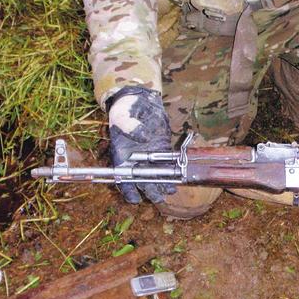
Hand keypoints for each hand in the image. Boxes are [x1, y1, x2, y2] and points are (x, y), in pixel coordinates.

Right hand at [108, 86, 176, 203]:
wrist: (141, 100)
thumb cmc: (127, 108)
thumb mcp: (123, 115)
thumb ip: (131, 126)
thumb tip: (144, 138)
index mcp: (121, 153)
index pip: (122, 176)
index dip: (128, 189)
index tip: (135, 199)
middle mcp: (134, 158)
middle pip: (141, 180)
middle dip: (149, 190)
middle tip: (158, 197)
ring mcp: (148, 155)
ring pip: (155, 175)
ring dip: (161, 185)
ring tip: (170, 191)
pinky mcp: (161, 150)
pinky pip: (166, 165)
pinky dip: (171, 174)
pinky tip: (176, 182)